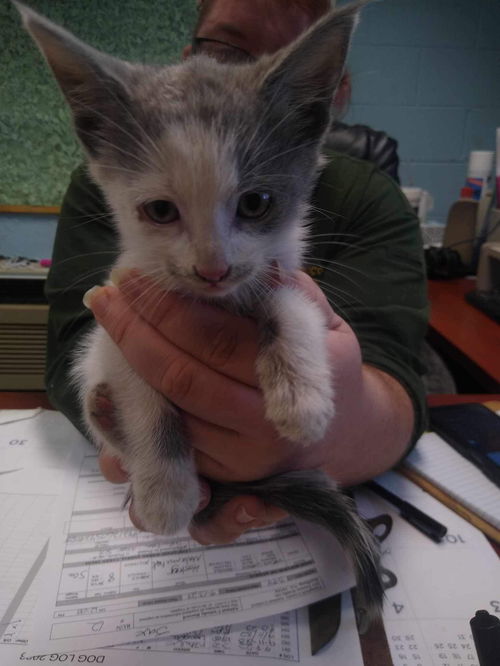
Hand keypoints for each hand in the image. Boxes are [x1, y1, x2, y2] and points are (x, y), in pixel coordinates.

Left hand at [85, 269, 360, 542]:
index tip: (132, 276)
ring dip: (125, 372)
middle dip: (134, 334)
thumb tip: (252, 264)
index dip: (167, 309)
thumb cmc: (329, 367)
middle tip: (105, 295)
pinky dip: (132, 417)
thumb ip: (291, 294)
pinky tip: (111, 379)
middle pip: (181, 379)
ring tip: (108, 324)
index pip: (215, 340)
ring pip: (168, 415)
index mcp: (294, 380)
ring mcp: (240, 461)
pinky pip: (167, 450)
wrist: (346, 435)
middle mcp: (263, 427)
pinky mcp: (222, 481)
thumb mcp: (325, 324)